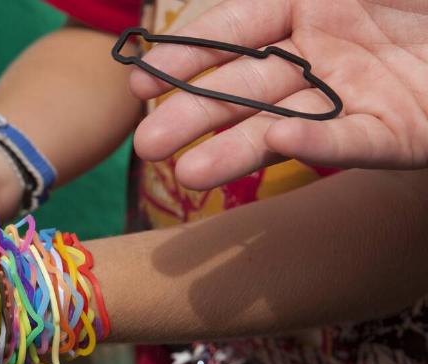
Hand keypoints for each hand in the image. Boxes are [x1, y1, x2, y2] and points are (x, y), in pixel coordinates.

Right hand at [130, 0, 427, 188]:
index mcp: (312, 0)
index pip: (235, 28)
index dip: (188, 54)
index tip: (141, 79)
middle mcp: (324, 49)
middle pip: (246, 84)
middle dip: (193, 111)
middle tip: (148, 141)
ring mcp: (357, 94)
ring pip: (283, 122)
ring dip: (233, 147)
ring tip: (184, 173)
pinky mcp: (397, 133)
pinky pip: (350, 139)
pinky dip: (313, 142)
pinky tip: (275, 145)